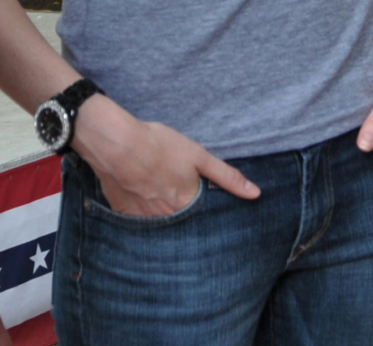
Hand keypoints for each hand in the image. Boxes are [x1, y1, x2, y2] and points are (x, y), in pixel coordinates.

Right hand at [72, 95, 257, 216]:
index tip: (210, 213)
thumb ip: (227, 177)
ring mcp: (143, 221)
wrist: (117, 144)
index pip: (205, 221)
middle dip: (188, 220)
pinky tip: (146, 199)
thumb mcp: (198, 156)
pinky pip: (140, 223)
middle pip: (183, 226)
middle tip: (186, 204)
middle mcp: (166, 220)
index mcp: (187, 206)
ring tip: (165, 200)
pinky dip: (146, 215)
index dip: (208, 215)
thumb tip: (255, 194)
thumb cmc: (159, 146)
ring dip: (167, 219)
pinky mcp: (124, 216)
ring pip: (162, 227)